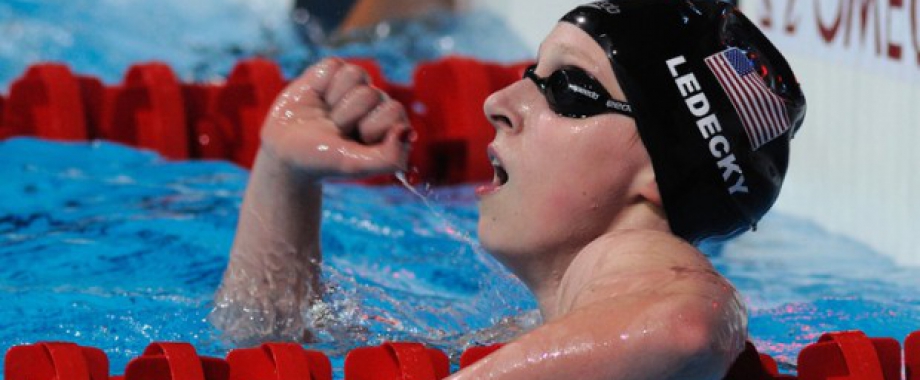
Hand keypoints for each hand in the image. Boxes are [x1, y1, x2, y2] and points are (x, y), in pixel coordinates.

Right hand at [260, 58, 412, 178]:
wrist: (284, 151)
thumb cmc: (320, 160)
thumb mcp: (353, 164)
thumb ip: (388, 157)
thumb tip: (406, 131)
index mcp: (390, 128)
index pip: (393, 111)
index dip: (370, 127)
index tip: (355, 142)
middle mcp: (377, 106)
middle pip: (371, 95)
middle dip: (347, 116)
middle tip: (336, 132)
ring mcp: (355, 88)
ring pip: (355, 74)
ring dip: (334, 99)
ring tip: (327, 116)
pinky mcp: (334, 73)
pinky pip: (335, 66)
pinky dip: (320, 84)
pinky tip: (317, 99)